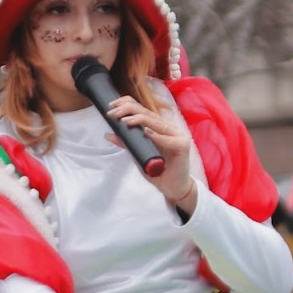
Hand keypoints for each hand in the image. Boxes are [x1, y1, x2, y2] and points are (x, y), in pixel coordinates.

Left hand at [106, 94, 195, 209]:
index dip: (127, 104)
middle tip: (113, 113)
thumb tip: (109, 134)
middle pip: (148, 113)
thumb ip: (127, 143)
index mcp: (157, 127)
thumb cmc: (158, 170)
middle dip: (128, 110)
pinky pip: (168, 139)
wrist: (173, 187)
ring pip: (157, 123)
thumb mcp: (138, 154)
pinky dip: (157, 136)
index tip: (111, 107)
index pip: (142, 110)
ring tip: (126, 121)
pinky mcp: (182, 146)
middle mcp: (167, 128)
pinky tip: (147, 132)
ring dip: (140, 120)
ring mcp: (176, 135)